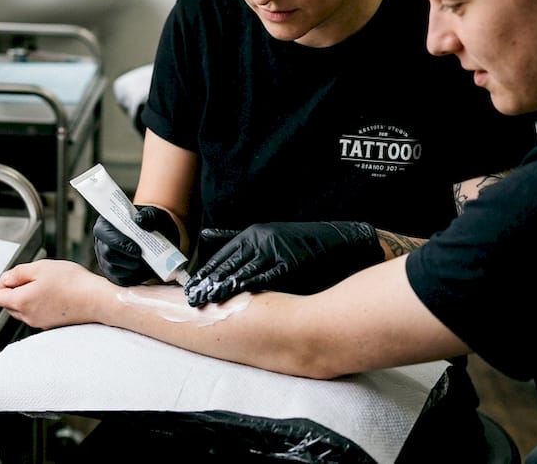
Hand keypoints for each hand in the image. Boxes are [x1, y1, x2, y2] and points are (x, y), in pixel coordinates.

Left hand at [0, 259, 111, 329]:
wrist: (96, 299)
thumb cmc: (72, 283)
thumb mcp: (40, 267)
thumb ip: (17, 273)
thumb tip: (6, 279)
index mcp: (22, 302)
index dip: (2, 283)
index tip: (14, 275)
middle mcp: (29, 316)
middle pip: (9, 304)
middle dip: (15, 289)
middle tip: (31, 276)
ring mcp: (41, 322)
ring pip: (23, 309)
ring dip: (27, 296)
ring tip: (45, 283)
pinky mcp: (52, 324)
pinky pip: (37, 313)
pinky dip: (39, 303)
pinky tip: (54, 293)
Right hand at [93, 205, 180, 284]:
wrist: (157, 235)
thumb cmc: (152, 223)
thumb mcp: (153, 215)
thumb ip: (148, 215)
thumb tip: (140, 220)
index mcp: (106, 224)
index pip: (103, 232)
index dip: (119, 243)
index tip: (138, 250)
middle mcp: (101, 242)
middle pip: (107, 254)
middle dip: (127, 259)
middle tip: (144, 259)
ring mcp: (105, 259)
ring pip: (113, 269)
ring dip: (132, 269)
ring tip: (147, 264)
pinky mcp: (113, 273)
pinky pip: (120, 280)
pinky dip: (134, 277)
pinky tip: (145, 271)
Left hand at [184, 221, 382, 305]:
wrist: (347, 244)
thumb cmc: (308, 247)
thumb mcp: (274, 244)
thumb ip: (247, 251)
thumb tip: (216, 253)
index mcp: (255, 235)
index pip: (222, 256)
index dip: (205, 273)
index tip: (190, 288)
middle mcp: (261, 239)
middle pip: (227, 263)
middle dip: (207, 282)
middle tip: (189, 299)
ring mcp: (276, 248)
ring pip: (242, 270)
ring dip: (221, 287)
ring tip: (204, 302)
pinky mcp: (291, 260)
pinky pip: (265, 276)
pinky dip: (247, 287)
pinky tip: (234, 298)